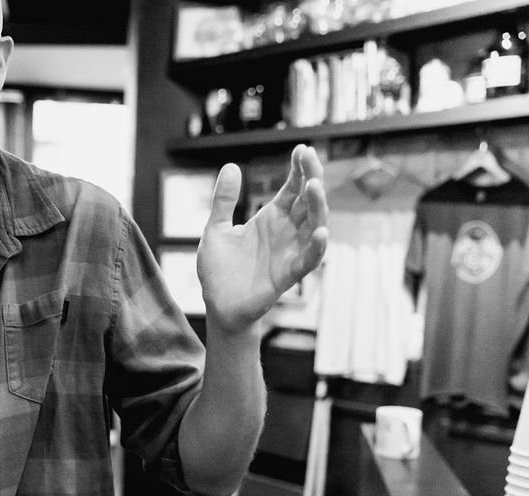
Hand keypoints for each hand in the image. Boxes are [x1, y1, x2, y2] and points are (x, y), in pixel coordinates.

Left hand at [197, 144, 328, 333]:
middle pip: (307, 201)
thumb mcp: (216, 229)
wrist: (217, 305)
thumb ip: (224, 201)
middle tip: (309, 157)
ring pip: (314, 226)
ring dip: (318, 207)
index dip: (299, 169)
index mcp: (270, 219)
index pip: (292, 188)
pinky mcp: (288, 275)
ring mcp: (289, 252)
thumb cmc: (218, 270)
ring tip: (314, 186)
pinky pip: (309, 260)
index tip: (301, 149)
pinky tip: (321, 232)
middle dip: (311, 178)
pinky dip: (317, 248)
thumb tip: (231, 166)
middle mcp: (286, 232)